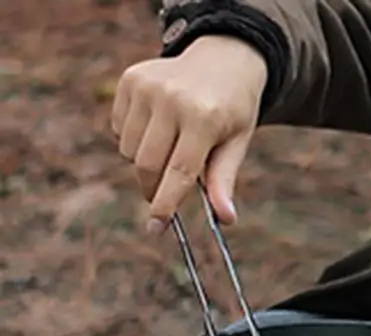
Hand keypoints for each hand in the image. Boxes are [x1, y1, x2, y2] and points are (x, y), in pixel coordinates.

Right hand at [112, 36, 267, 232]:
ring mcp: (146, 87)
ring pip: (129, 151)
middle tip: (162, 197)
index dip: (165, 204)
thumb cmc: (233, 110)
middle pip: (147, 165)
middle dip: (152, 189)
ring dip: (144, 163)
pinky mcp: (130, 80)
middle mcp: (172, 100)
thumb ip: (224, 180)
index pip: (179, 172)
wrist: (222, 59)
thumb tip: (226, 219)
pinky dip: (134, 140)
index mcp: (203, 118)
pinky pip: (120, 129)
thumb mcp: (237, 144)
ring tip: (170, 149)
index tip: (155, 228)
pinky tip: (158, 127)